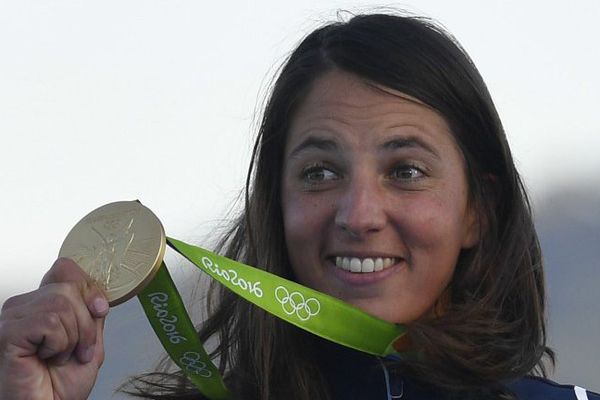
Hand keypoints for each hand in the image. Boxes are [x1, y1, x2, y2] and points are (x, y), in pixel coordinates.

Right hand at [0, 258, 108, 399]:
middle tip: (77, 350)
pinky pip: (50, 321)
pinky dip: (59, 343)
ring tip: (60, 356)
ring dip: (74, 336)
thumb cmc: (61, 384)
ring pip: (62, 302)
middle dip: (86, 323)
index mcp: (43, 303)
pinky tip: (46, 358)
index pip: (66, 269)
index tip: (99, 310)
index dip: (89, 288)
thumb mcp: (90, 340)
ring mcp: (14, 316)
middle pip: (70, 286)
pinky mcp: (9, 331)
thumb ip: (92, 312)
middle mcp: (25, 306)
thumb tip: (97, 292)